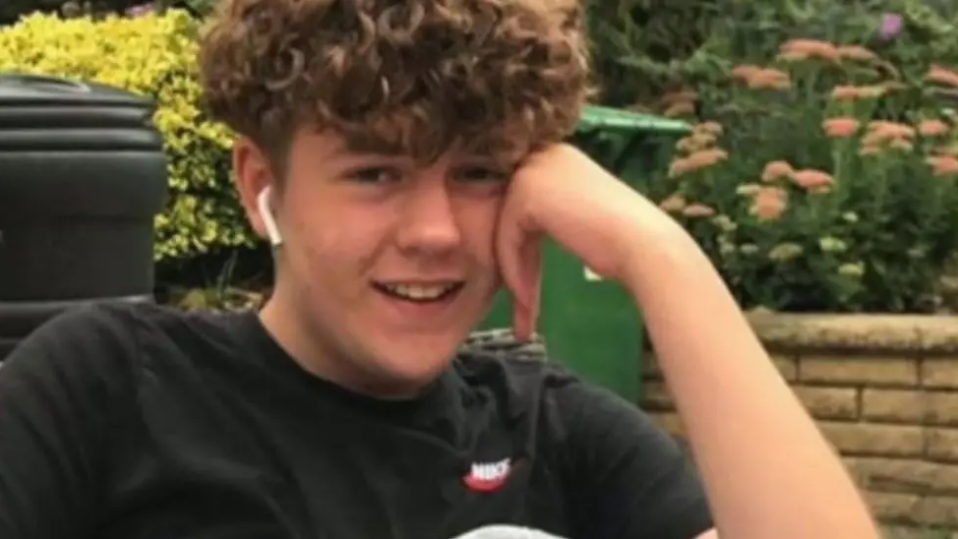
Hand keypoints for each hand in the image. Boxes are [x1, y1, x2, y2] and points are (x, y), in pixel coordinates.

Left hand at [496, 143, 671, 339]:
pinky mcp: (525, 193)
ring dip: (514, 271)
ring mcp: (533, 170)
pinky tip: (526, 299)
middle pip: (511, 215)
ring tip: (526, 309)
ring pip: (505, 228)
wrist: (644, 244)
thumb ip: (552, 212)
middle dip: (514, 260)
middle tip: (524, 301)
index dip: (521, 246)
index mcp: (558, 156)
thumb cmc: (623, 238)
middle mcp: (543, 155)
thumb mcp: (580, 214)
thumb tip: (521, 230)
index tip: (526, 284)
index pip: (523, 203)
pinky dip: (514, 269)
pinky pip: (506, 237)